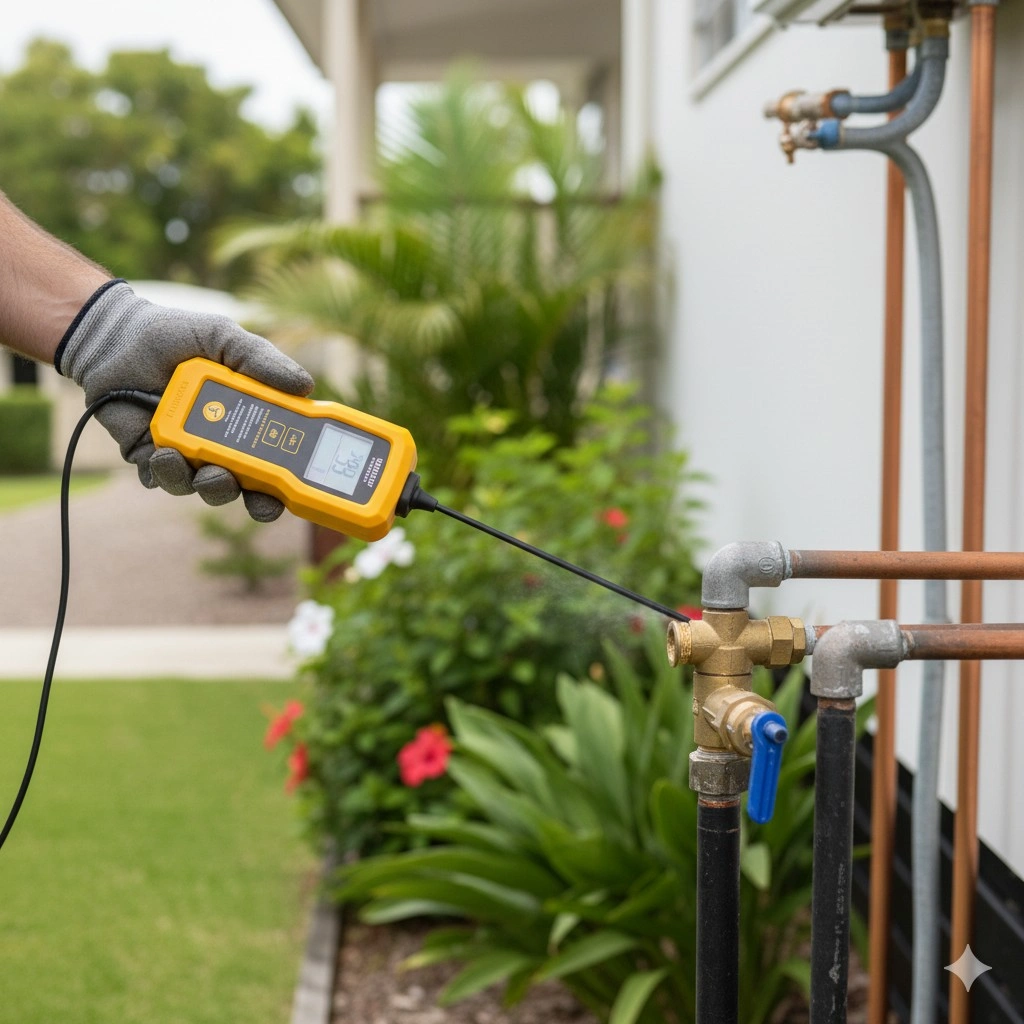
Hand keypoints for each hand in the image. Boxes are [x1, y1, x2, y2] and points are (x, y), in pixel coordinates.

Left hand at [58, 279, 313, 521]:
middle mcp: (222, 442)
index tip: (293, 486)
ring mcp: (187, 452)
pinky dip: (165, 474)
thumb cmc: (175, 334)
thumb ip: (262, 360)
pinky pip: (163, 480)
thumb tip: (306, 386)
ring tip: (189, 460)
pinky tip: (161, 453)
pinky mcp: (150, 456)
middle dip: (251, 498)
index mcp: (248, 418)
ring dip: (204, 484)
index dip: (288, 479)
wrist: (112, 336)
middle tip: (245, 488)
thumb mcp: (224, 338)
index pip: (278, 457)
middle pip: (248, 485)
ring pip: (204, 487)